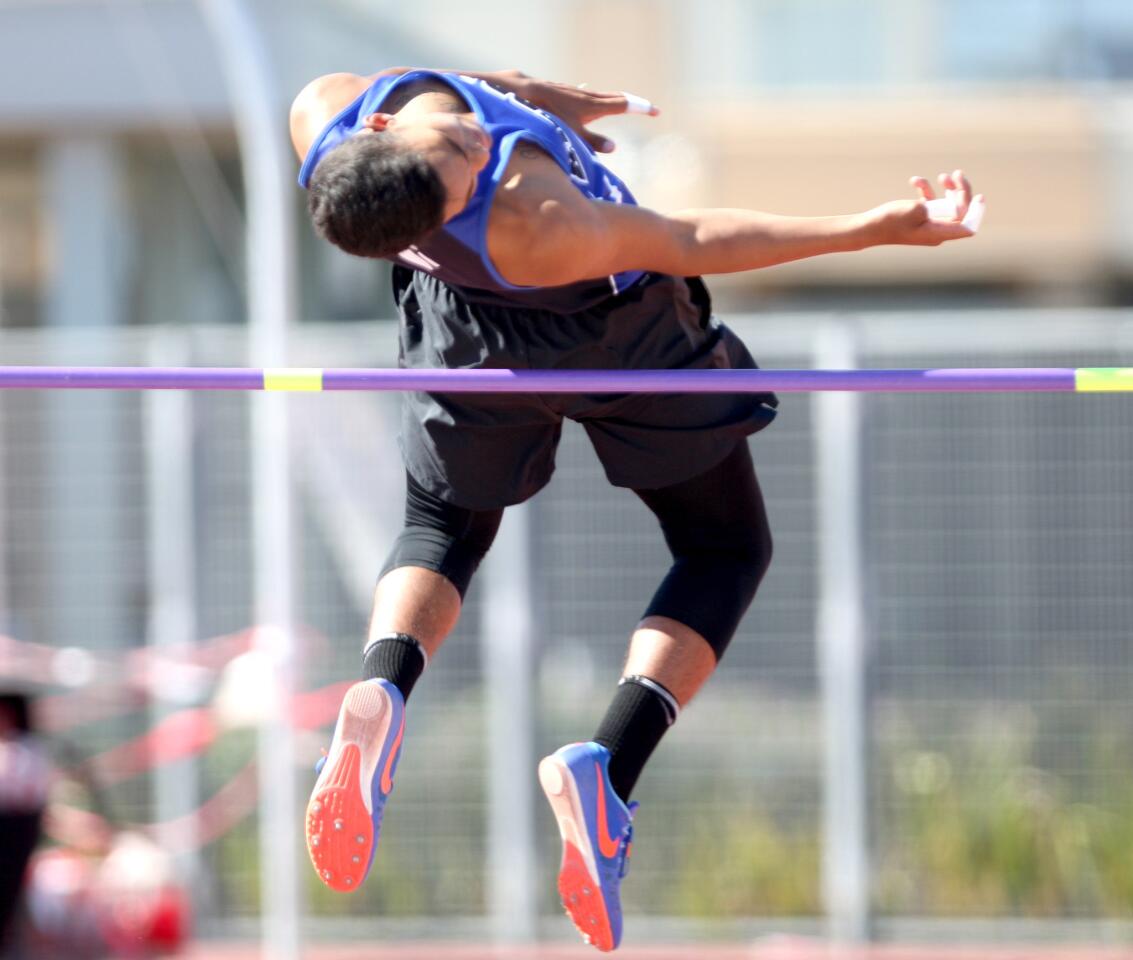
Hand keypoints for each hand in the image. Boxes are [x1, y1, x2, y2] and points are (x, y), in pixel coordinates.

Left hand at [507, 75, 659, 153]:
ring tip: (623, 103)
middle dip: (632, 104)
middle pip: (615, 98)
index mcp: (594, 106)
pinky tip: (585, 96)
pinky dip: (593, 99)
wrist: (522, 94)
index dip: (641, 108)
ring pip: (599, 96)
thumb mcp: (571, 135)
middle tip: (646, 108)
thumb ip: (592, 142)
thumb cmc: (547, 117)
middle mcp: (587, 96)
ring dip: (613, 100)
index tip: (656, 111)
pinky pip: (584, 96)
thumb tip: (614, 147)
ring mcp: (575, 93)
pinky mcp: (562, 93)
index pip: (624, 105)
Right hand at [869, 170, 983, 245]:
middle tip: (956, 174)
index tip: (980, 197)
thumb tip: (952, 204)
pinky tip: (915, 181)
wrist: (868, 228)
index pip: (967, 226)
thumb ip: (938, 206)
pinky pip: (930, 204)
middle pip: (959, 212)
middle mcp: (936, 231)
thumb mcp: (916, 209)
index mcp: (938, 233)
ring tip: (941, 177)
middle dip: (960, 192)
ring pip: (946, 205)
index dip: (976, 212)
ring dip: (946, 189)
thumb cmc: (890, 221)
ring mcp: (928, 225)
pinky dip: (926, 191)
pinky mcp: (918, 219)